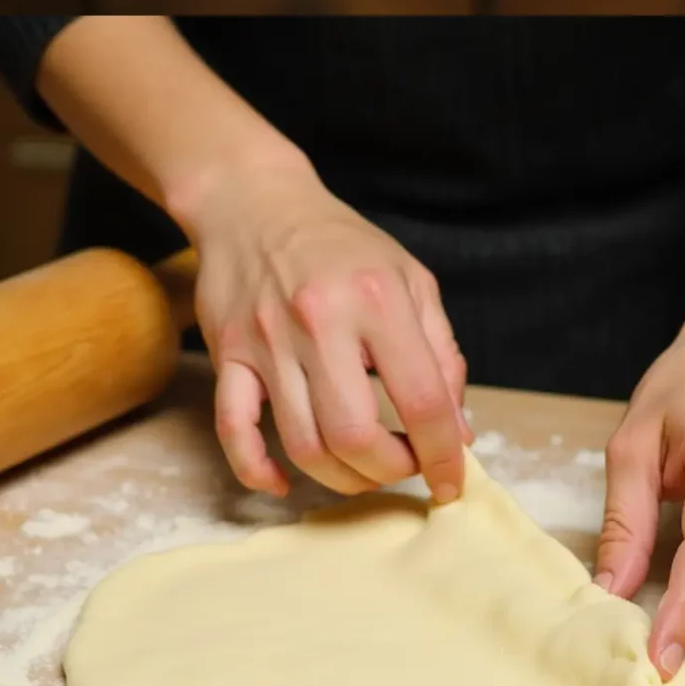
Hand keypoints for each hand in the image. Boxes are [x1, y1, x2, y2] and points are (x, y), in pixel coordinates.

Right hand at [177, 149, 471, 499]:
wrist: (253, 202)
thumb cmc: (343, 246)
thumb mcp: (412, 282)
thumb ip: (443, 357)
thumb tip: (457, 433)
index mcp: (378, 300)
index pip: (422, 400)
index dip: (442, 455)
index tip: (449, 481)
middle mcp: (320, 321)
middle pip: (355, 435)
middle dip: (389, 471)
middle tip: (402, 467)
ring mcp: (266, 342)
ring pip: (302, 444)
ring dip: (341, 478)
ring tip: (362, 471)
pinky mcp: (227, 355)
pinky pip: (233, 428)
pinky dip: (255, 468)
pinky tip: (282, 484)